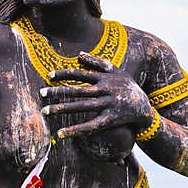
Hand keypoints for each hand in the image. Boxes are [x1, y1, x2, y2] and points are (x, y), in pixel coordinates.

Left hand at [39, 52, 154, 138]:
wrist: (145, 108)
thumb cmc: (128, 88)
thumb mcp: (117, 71)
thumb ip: (98, 62)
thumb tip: (79, 54)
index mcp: (105, 78)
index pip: (80, 74)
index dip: (64, 74)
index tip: (49, 76)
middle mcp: (105, 90)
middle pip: (77, 90)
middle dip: (58, 92)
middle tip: (41, 93)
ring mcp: (108, 105)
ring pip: (80, 107)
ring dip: (61, 109)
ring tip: (45, 111)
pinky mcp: (110, 120)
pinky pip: (89, 126)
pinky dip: (75, 130)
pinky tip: (60, 134)